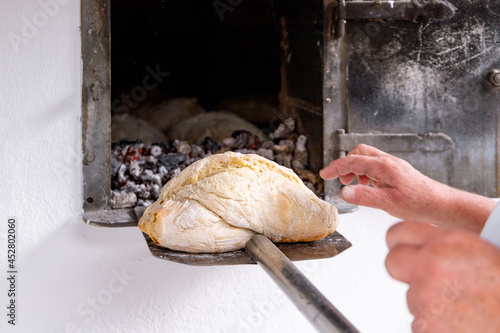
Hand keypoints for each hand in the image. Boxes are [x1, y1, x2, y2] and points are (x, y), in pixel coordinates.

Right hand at [319, 144, 495, 232]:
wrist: (440, 204)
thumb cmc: (418, 203)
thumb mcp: (387, 203)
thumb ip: (364, 196)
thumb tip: (344, 192)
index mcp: (383, 166)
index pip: (352, 161)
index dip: (336, 167)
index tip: (324, 174)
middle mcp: (388, 162)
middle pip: (360, 153)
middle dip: (346, 164)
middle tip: (340, 179)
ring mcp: (394, 166)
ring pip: (368, 159)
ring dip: (356, 169)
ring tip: (354, 185)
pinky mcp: (398, 172)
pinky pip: (376, 167)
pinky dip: (367, 174)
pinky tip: (369, 188)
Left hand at [386, 221, 499, 332]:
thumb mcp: (483, 254)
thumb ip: (449, 247)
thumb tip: (430, 248)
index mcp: (450, 243)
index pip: (401, 232)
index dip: (399, 241)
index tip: (399, 246)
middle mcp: (432, 267)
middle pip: (393, 261)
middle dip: (403, 269)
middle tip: (422, 278)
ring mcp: (425, 298)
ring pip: (411, 296)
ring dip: (428, 302)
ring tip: (461, 307)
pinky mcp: (424, 327)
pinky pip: (420, 322)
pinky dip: (435, 325)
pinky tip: (460, 323)